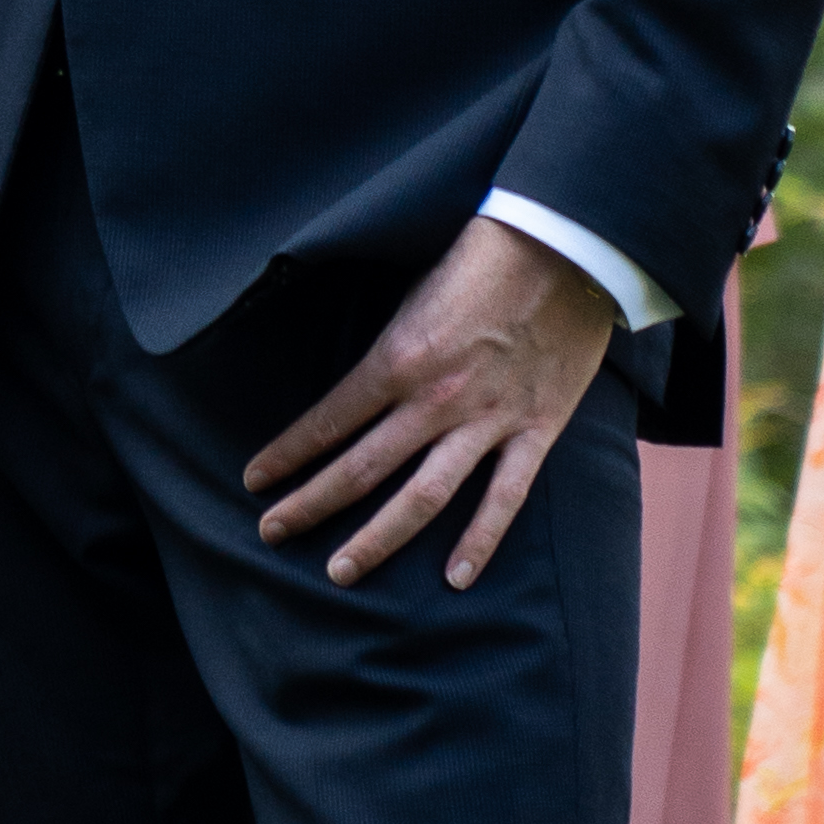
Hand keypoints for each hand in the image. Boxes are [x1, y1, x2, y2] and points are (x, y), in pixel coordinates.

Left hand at [245, 216, 614, 592]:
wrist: (568, 245)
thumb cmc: (484, 258)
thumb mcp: (414, 294)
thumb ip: (389, 350)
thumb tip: (360, 389)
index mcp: (398, 358)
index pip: (328, 420)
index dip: (288, 455)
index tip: (255, 481)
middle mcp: (435, 399)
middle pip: (361, 469)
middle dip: (310, 505)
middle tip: (271, 534)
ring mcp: (488, 420)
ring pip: (423, 496)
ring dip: (377, 539)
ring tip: (339, 573)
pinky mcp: (537, 430)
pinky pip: (505, 497)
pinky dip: (481, 540)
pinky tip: (455, 578)